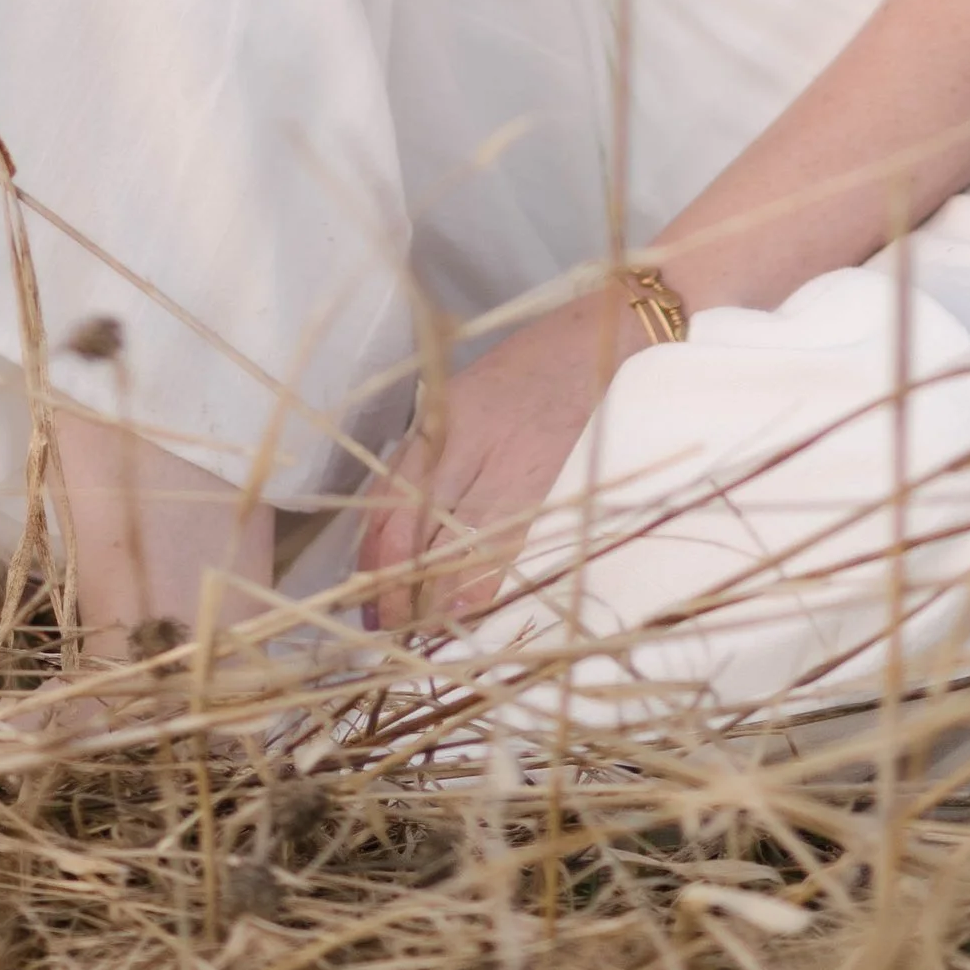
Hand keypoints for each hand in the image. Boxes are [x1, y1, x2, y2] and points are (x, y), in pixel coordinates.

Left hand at [359, 291, 628, 632]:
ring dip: (437, 601)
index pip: (393, 501)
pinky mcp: (554, 497)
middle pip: (422, 537)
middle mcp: (476, 451)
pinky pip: (509, 560)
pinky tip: (468, 612)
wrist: (606, 342)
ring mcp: (520, 478)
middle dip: (398, 589)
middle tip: (386, 622)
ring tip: (420, 627)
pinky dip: (482, 591)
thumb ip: (428, 452)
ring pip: (464, 559)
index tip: (364, 590)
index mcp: (446, 421)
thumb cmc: (529, 365)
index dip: (374, 555)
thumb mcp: (462, 394)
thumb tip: (391, 520)